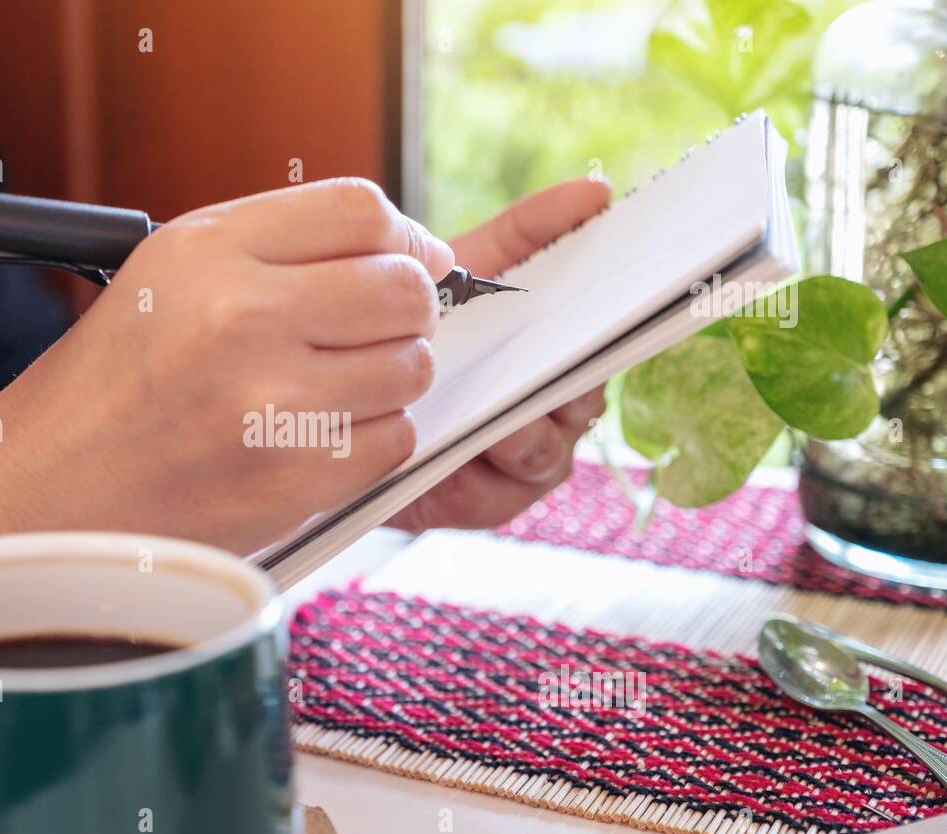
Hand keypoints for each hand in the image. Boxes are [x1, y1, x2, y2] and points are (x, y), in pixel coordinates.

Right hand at [0, 178, 453, 553]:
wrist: (47, 491)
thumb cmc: (110, 384)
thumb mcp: (168, 273)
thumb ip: (277, 244)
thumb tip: (407, 249)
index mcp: (206, 253)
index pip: (361, 211)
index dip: (404, 236)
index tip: (409, 260)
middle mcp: (239, 319)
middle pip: (404, 289)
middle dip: (408, 309)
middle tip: (375, 330)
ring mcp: (270, 406)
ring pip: (410, 368)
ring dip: (389, 379)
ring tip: (332, 388)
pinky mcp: (290, 481)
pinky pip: (395, 442)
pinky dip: (371, 441)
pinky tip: (318, 438)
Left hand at [388, 178, 610, 531]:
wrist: (351, 398)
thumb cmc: (431, 330)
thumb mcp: (473, 271)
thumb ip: (530, 232)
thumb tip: (598, 190)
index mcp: (567, 357)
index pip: (610, 340)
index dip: (617, 321)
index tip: (621, 296)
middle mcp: (562, 414)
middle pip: (583, 399)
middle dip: (566, 379)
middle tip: (545, 354)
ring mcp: (530, 465)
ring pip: (544, 448)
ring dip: (517, 427)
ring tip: (489, 405)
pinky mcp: (488, 504)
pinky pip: (495, 492)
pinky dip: (473, 471)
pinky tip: (450, 446)